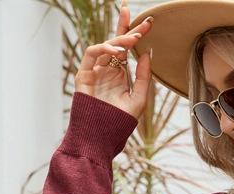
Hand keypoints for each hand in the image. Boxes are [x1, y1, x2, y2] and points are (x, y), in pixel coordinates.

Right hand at [73, 0, 153, 119]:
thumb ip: (144, 76)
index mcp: (119, 73)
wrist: (102, 137)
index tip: (149, 22)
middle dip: (126, 26)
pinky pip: (92, 53)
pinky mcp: (84, 74)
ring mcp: (95, 70)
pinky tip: (118, 52)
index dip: (135, 33)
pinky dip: (104, 48)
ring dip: (120, 39)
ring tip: (134, 38)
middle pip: (116, 42)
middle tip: (139, 16)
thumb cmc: (120, 122)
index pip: (126, 48)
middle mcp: (106, 69)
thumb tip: (148, 52)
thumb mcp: (139, 98)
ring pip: (106, 46)